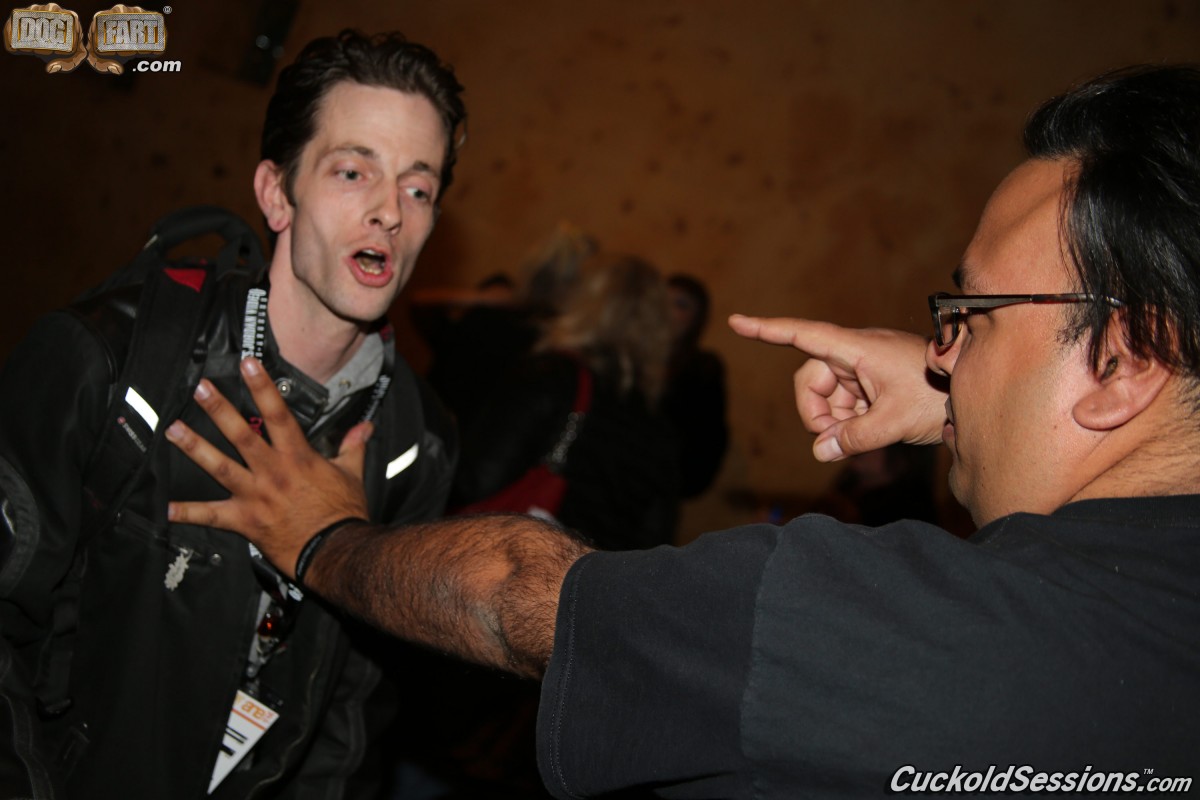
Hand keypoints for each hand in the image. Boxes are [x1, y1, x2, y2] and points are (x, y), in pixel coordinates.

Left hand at [166, 357, 370, 577]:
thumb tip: (366, 426)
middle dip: (219, 409)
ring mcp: (256, 496)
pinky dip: (188, 513)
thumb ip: (353, 446)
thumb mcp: (352, 474)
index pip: (279, 414)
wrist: (337, 549)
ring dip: (195, 448)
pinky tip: (166, 508)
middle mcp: (273, 472)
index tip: (247, 364)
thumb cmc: (345, 513)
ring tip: (173, 430)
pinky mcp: (246, 521)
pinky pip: (212, 516)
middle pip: (241, 435)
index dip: (262, 387)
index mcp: (298, 457)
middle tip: (199, 388)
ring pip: (220, 467)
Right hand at [728, 314, 946, 460]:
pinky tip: (870, 433)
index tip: (736, 321)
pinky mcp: (873, 383)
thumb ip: (854, 438)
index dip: (767, 330)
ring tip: (863, 436)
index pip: (803, 335)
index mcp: (856, 349)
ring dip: (835, 421)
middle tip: (833, 440)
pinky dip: (848, 422)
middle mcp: (855, 354)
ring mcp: (864, 369)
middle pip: (810, 381)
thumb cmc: (938, 395)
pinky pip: (844, 403)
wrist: (974, 393)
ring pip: (826, 397)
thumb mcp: (895, 421)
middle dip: (815, 413)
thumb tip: (822, 451)